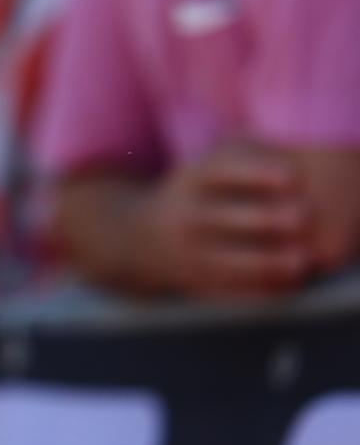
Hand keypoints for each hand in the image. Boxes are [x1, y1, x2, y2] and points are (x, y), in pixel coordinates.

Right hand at [139, 140, 311, 295]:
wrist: (141, 237)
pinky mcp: (196, 283)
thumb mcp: (210, 164)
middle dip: (265, 218)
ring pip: (230, 261)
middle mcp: (186, 215)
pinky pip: (231, 290)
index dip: (257, 173)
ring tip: (302, 261)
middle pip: (227, 218)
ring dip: (267, 262)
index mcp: (192, 178)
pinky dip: (261, 290)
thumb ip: (250, 154)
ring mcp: (189, 252)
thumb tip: (299, 168)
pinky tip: (288, 283)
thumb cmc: (201, 191)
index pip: (222, 171)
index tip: (293, 176)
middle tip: (302, 216)